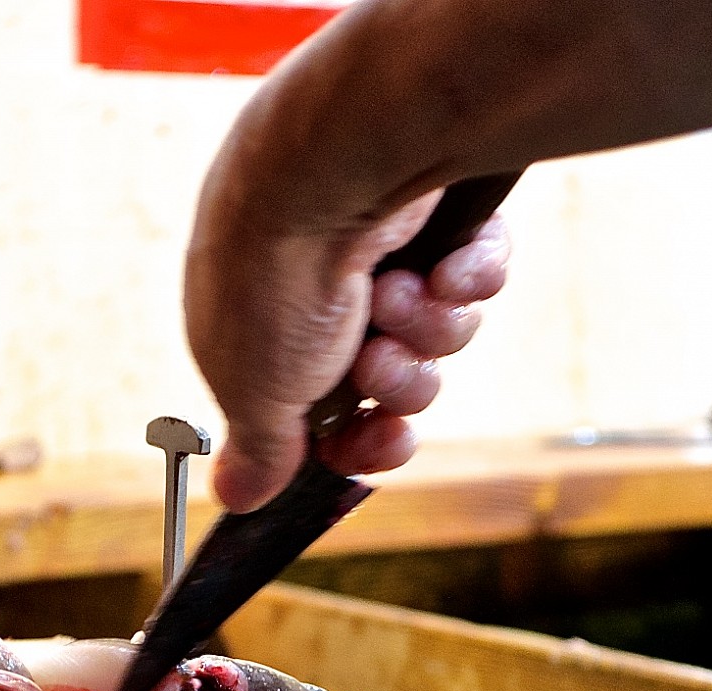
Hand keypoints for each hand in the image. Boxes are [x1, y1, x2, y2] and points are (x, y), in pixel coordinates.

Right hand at [187, 184, 508, 512]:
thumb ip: (260, 451)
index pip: (333, 416)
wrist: (323, 173)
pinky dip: (466, 276)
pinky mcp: (438, 215)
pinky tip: (442, 265)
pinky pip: (475, 273)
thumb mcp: (256, 394)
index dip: (364, 440)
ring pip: (439, 333)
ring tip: (402, 298)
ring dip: (427, 330)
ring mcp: (383, 251)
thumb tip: (236, 497)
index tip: (378, 443)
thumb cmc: (274, 286)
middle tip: (381, 362)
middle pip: (395, 379)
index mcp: (268, 334)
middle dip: (400, 383)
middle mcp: (325, 292)